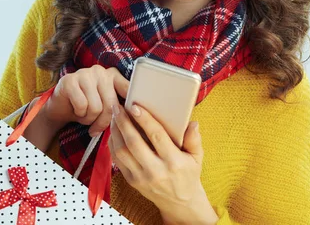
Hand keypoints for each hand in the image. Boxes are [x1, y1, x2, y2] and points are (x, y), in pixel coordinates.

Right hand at [42, 65, 129, 136]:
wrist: (60, 108)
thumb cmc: (86, 108)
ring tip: (84, 116)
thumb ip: (118, 106)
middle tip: (95, 129)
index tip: (135, 114)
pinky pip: (82, 105)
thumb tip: (134, 116)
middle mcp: (100, 71)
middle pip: (110, 103)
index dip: (132, 104)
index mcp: (112, 75)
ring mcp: (84, 74)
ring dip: (89, 119)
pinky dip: (79, 114)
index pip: (127, 88)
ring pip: (96, 107)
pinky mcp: (69, 80)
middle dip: (103, 122)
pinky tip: (76, 111)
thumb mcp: (105, 106)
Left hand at [108, 104, 218, 224]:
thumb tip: (192, 123)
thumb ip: (194, 140)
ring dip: (115, 131)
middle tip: (117, 106)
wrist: (179, 203)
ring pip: (121, 151)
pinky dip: (112, 144)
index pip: (157, 136)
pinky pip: (117, 160)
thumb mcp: (197, 158)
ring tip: (114, 116)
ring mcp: (141, 177)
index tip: (135, 106)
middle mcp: (155, 170)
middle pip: (134, 142)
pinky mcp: (131, 181)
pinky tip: (113, 132)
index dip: (144, 120)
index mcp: (173, 162)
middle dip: (123, 122)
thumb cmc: (187, 175)